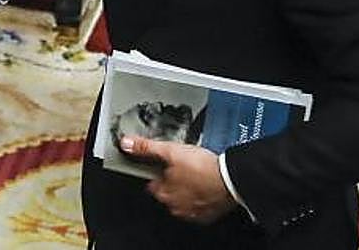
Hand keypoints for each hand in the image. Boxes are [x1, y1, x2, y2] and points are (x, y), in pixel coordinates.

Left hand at [119, 136, 236, 223]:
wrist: (231, 179)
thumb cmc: (202, 167)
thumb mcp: (171, 150)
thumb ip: (147, 148)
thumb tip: (127, 144)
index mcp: (163, 193)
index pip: (152, 183)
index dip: (158, 171)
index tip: (166, 165)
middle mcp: (176, 206)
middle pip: (168, 192)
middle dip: (174, 180)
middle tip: (184, 166)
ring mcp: (192, 212)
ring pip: (184, 198)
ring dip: (188, 188)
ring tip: (197, 173)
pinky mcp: (208, 214)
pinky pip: (200, 204)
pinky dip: (202, 195)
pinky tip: (207, 183)